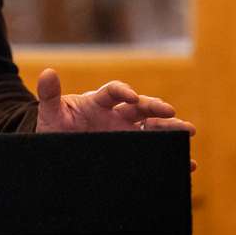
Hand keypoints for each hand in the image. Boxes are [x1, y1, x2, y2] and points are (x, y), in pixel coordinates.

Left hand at [35, 68, 196, 170]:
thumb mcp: (51, 113)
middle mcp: (116, 116)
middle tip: (171, 112)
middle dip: (156, 108)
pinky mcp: (133, 150)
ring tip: (187, 132)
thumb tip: (47, 72)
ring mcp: (126, 133)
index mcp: (98, 102)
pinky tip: (188, 163)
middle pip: (140, 108)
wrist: (58, 151)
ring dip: (171, 128)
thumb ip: (50, 95)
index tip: (132, 96)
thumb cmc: (55, 128)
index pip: (113, 92)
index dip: (123, 91)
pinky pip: (155, 150)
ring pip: (153, 127)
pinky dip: (172, 155)